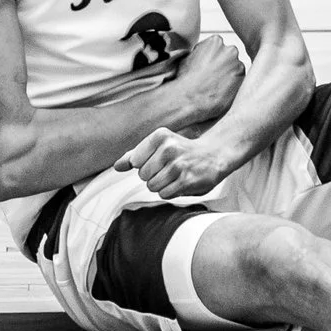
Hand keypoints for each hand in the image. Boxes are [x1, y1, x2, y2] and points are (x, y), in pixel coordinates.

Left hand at [116, 116, 240, 201]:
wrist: (214, 155)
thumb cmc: (182, 150)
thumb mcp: (159, 146)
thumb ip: (136, 155)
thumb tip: (117, 166)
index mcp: (160, 136)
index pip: (135, 161)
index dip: (144, 164)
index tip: (158, 160)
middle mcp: (168, 148)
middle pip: (143, 175)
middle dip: (153, 176)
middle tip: (169, 168)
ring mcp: (178, 165)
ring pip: (152, 186)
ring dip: (162, 185)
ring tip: (175, 176)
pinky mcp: (186, 180)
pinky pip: (164, 194)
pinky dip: (170, 192)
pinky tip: (180, 182)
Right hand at [172, 28, 247, 127]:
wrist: (189, 98)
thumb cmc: (185, 79)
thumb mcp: (188, 57)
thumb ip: (200, 52)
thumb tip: (200, 55)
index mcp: (216, 41)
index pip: (218, 47)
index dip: (213, 58)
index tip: (208, 67)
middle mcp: (231, 50)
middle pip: (230, 57)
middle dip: (223, 66)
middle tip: (213, 77)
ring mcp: (239, 66)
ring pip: (236, 70)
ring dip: (229, 77)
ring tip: (216, 87)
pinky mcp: (243, 82)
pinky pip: (240, 83)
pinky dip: (233, 88)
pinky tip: (221, 93)